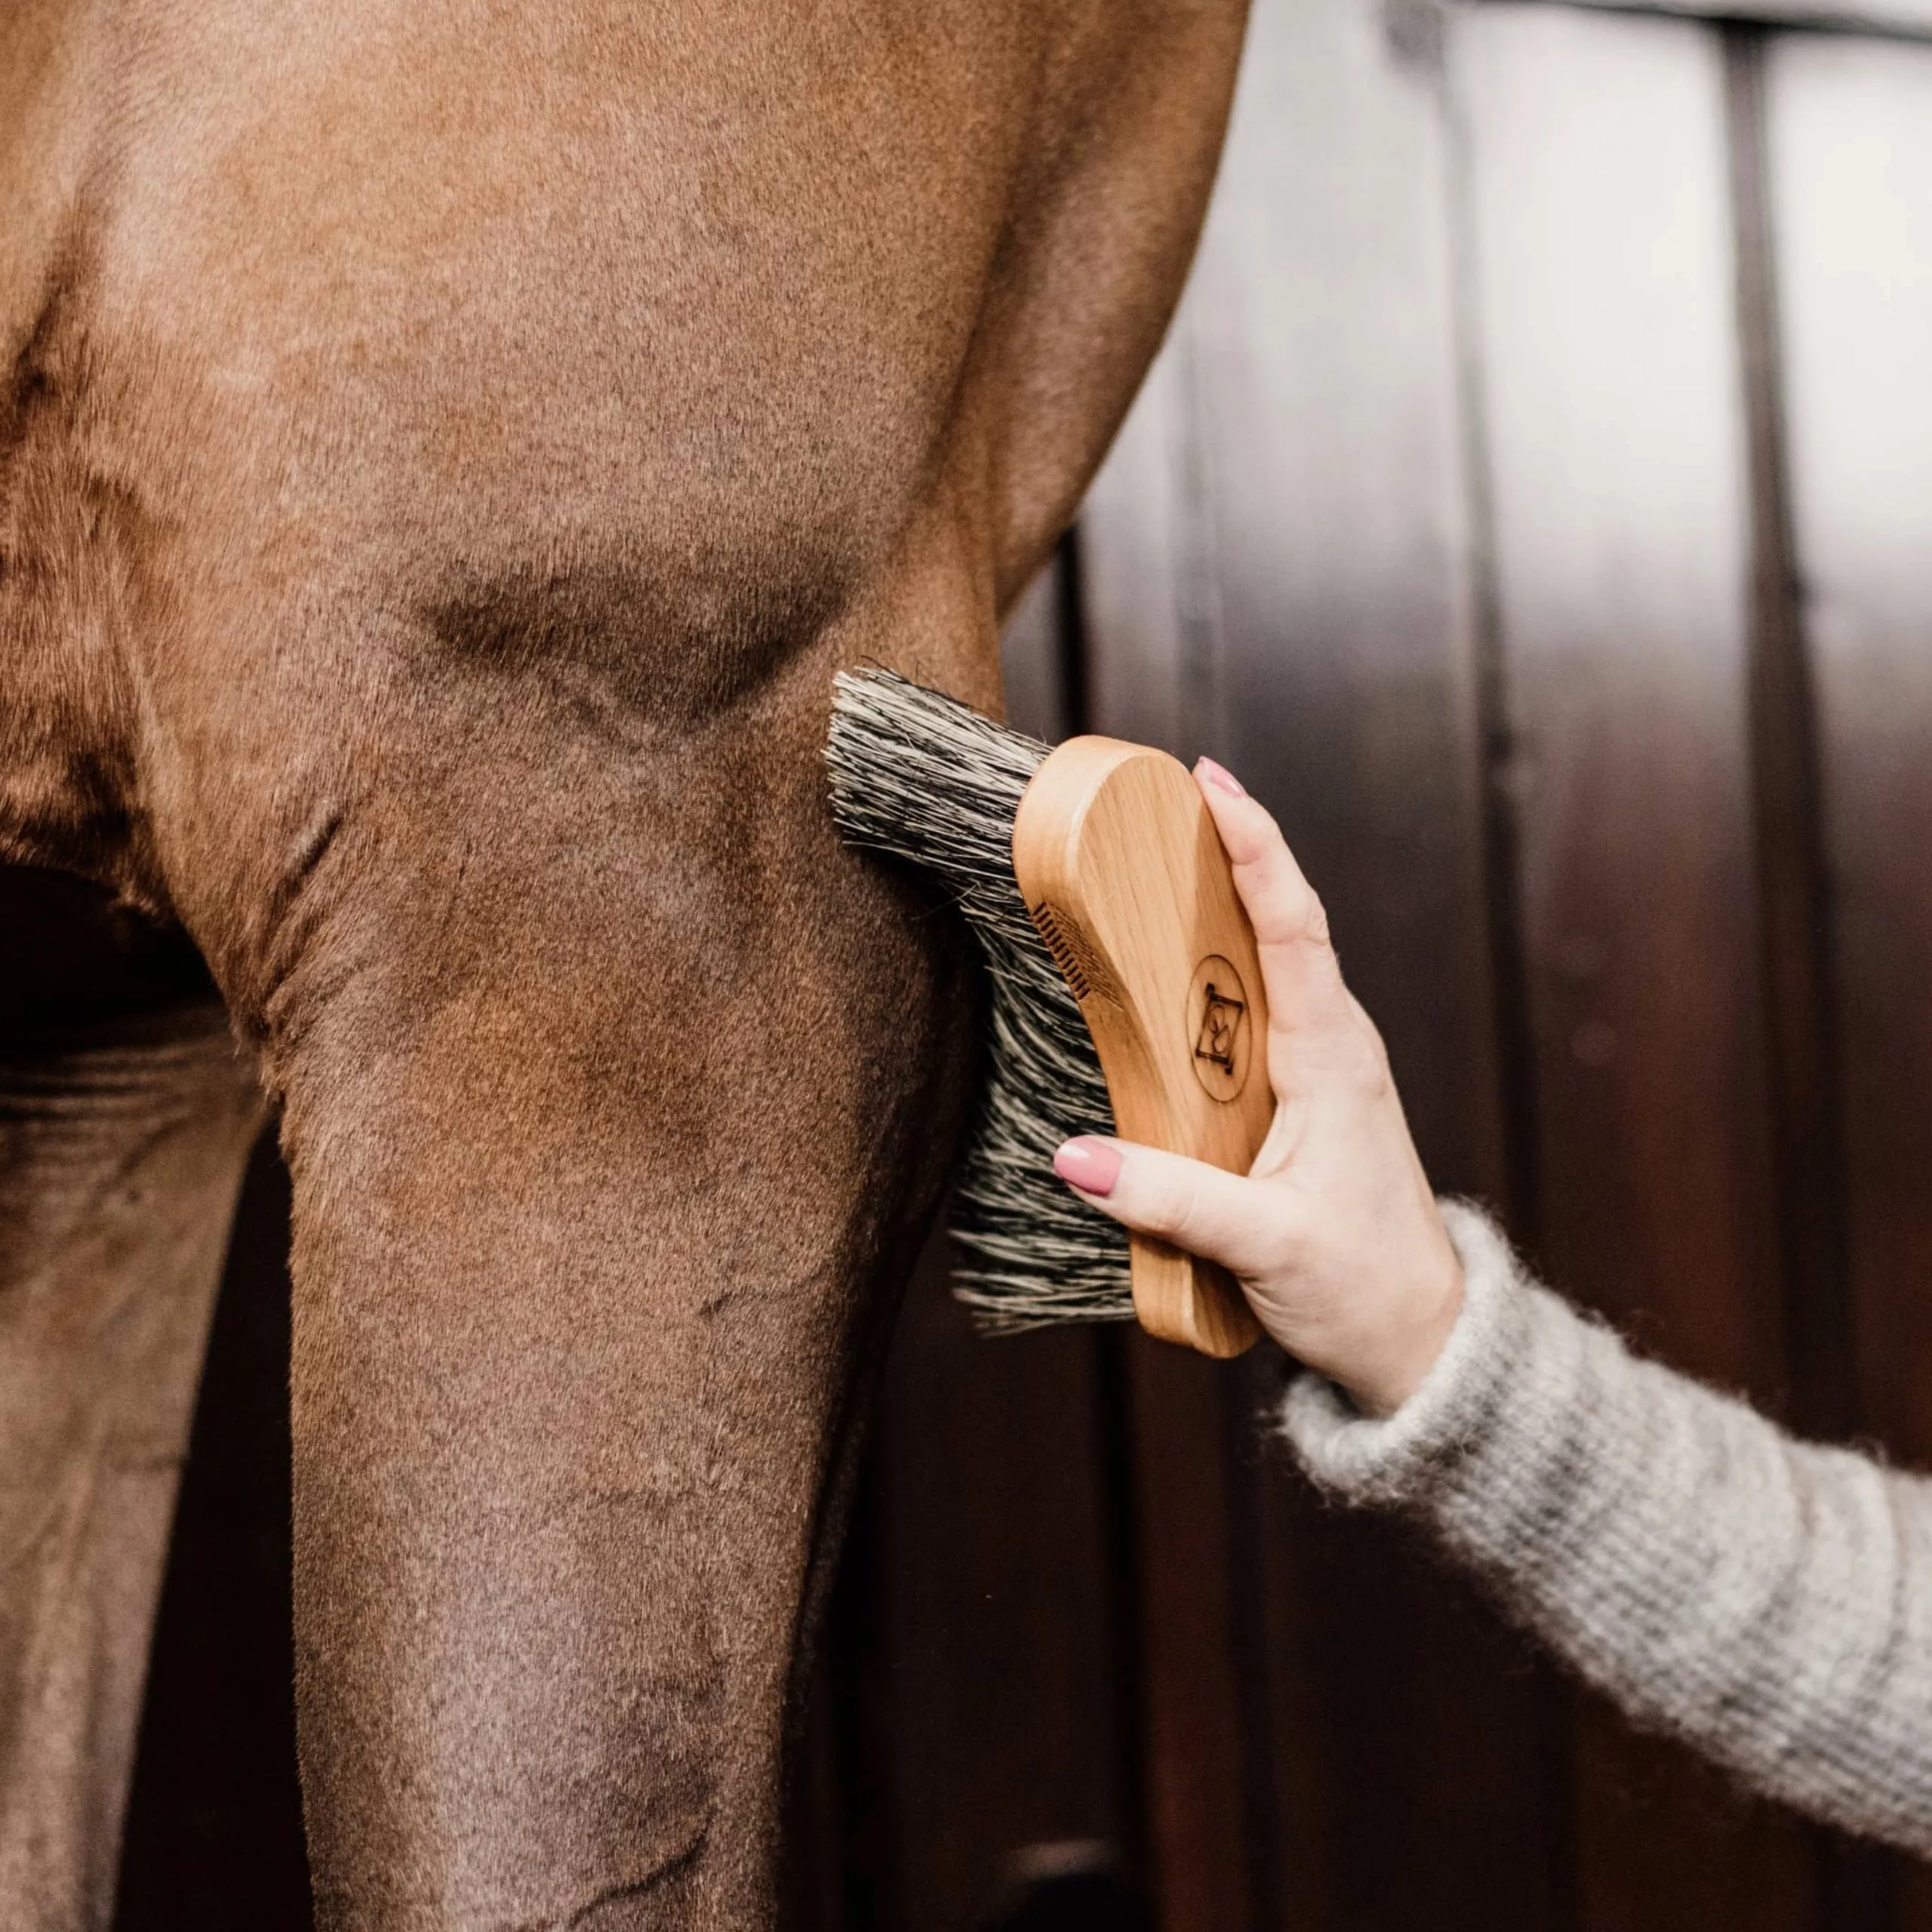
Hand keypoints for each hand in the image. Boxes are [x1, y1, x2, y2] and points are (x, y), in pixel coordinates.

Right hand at [1051, 758, 1462, 1415]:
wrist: (1421, 1340)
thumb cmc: (1363, 1287)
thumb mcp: (1263, 1244)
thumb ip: (1169, 1199)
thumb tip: (1072, 1158)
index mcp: (1334, 1057)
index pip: (1294, 924)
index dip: (1255, 846)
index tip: (1211, 781)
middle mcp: (1332, 1045)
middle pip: (1276, 921)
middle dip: (1222, 850)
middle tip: (1153, 797)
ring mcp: (1319, 1069)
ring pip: (1263, 965)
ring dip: (1212, 908)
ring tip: (1145, 859)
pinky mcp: (1300, 1100)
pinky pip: (1250, 1014)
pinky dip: (1207, 974)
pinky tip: (1160, 971)